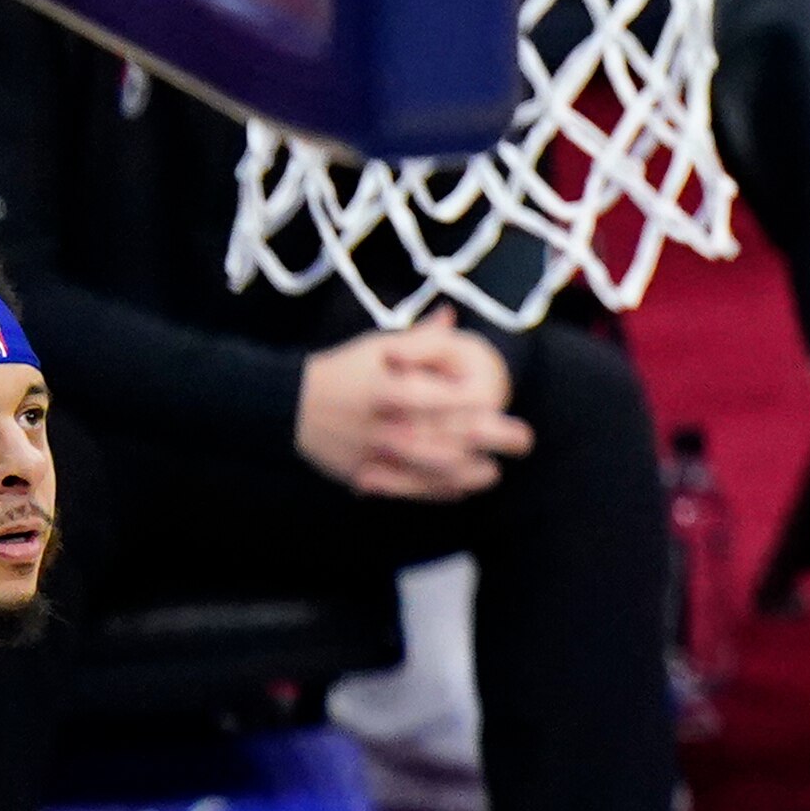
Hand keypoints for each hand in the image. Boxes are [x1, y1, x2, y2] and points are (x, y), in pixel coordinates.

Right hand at [292, 313, 530, 502]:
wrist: (286, 406)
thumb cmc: (342, 370)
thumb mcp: (376, 346)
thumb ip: (419, 339)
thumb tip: (453, 318)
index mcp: (391, 389)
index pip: (447, 400)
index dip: (482, 403)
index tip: (503, 401)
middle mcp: (385, 425)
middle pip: (448, 438)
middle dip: (491, 440)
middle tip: (523, 439)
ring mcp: (375, 455)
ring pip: (432, 470)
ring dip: (470, 473)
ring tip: (494, 471)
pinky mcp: (366, 475)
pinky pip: (409, 489)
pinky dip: (438, 492)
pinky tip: (461, 488)